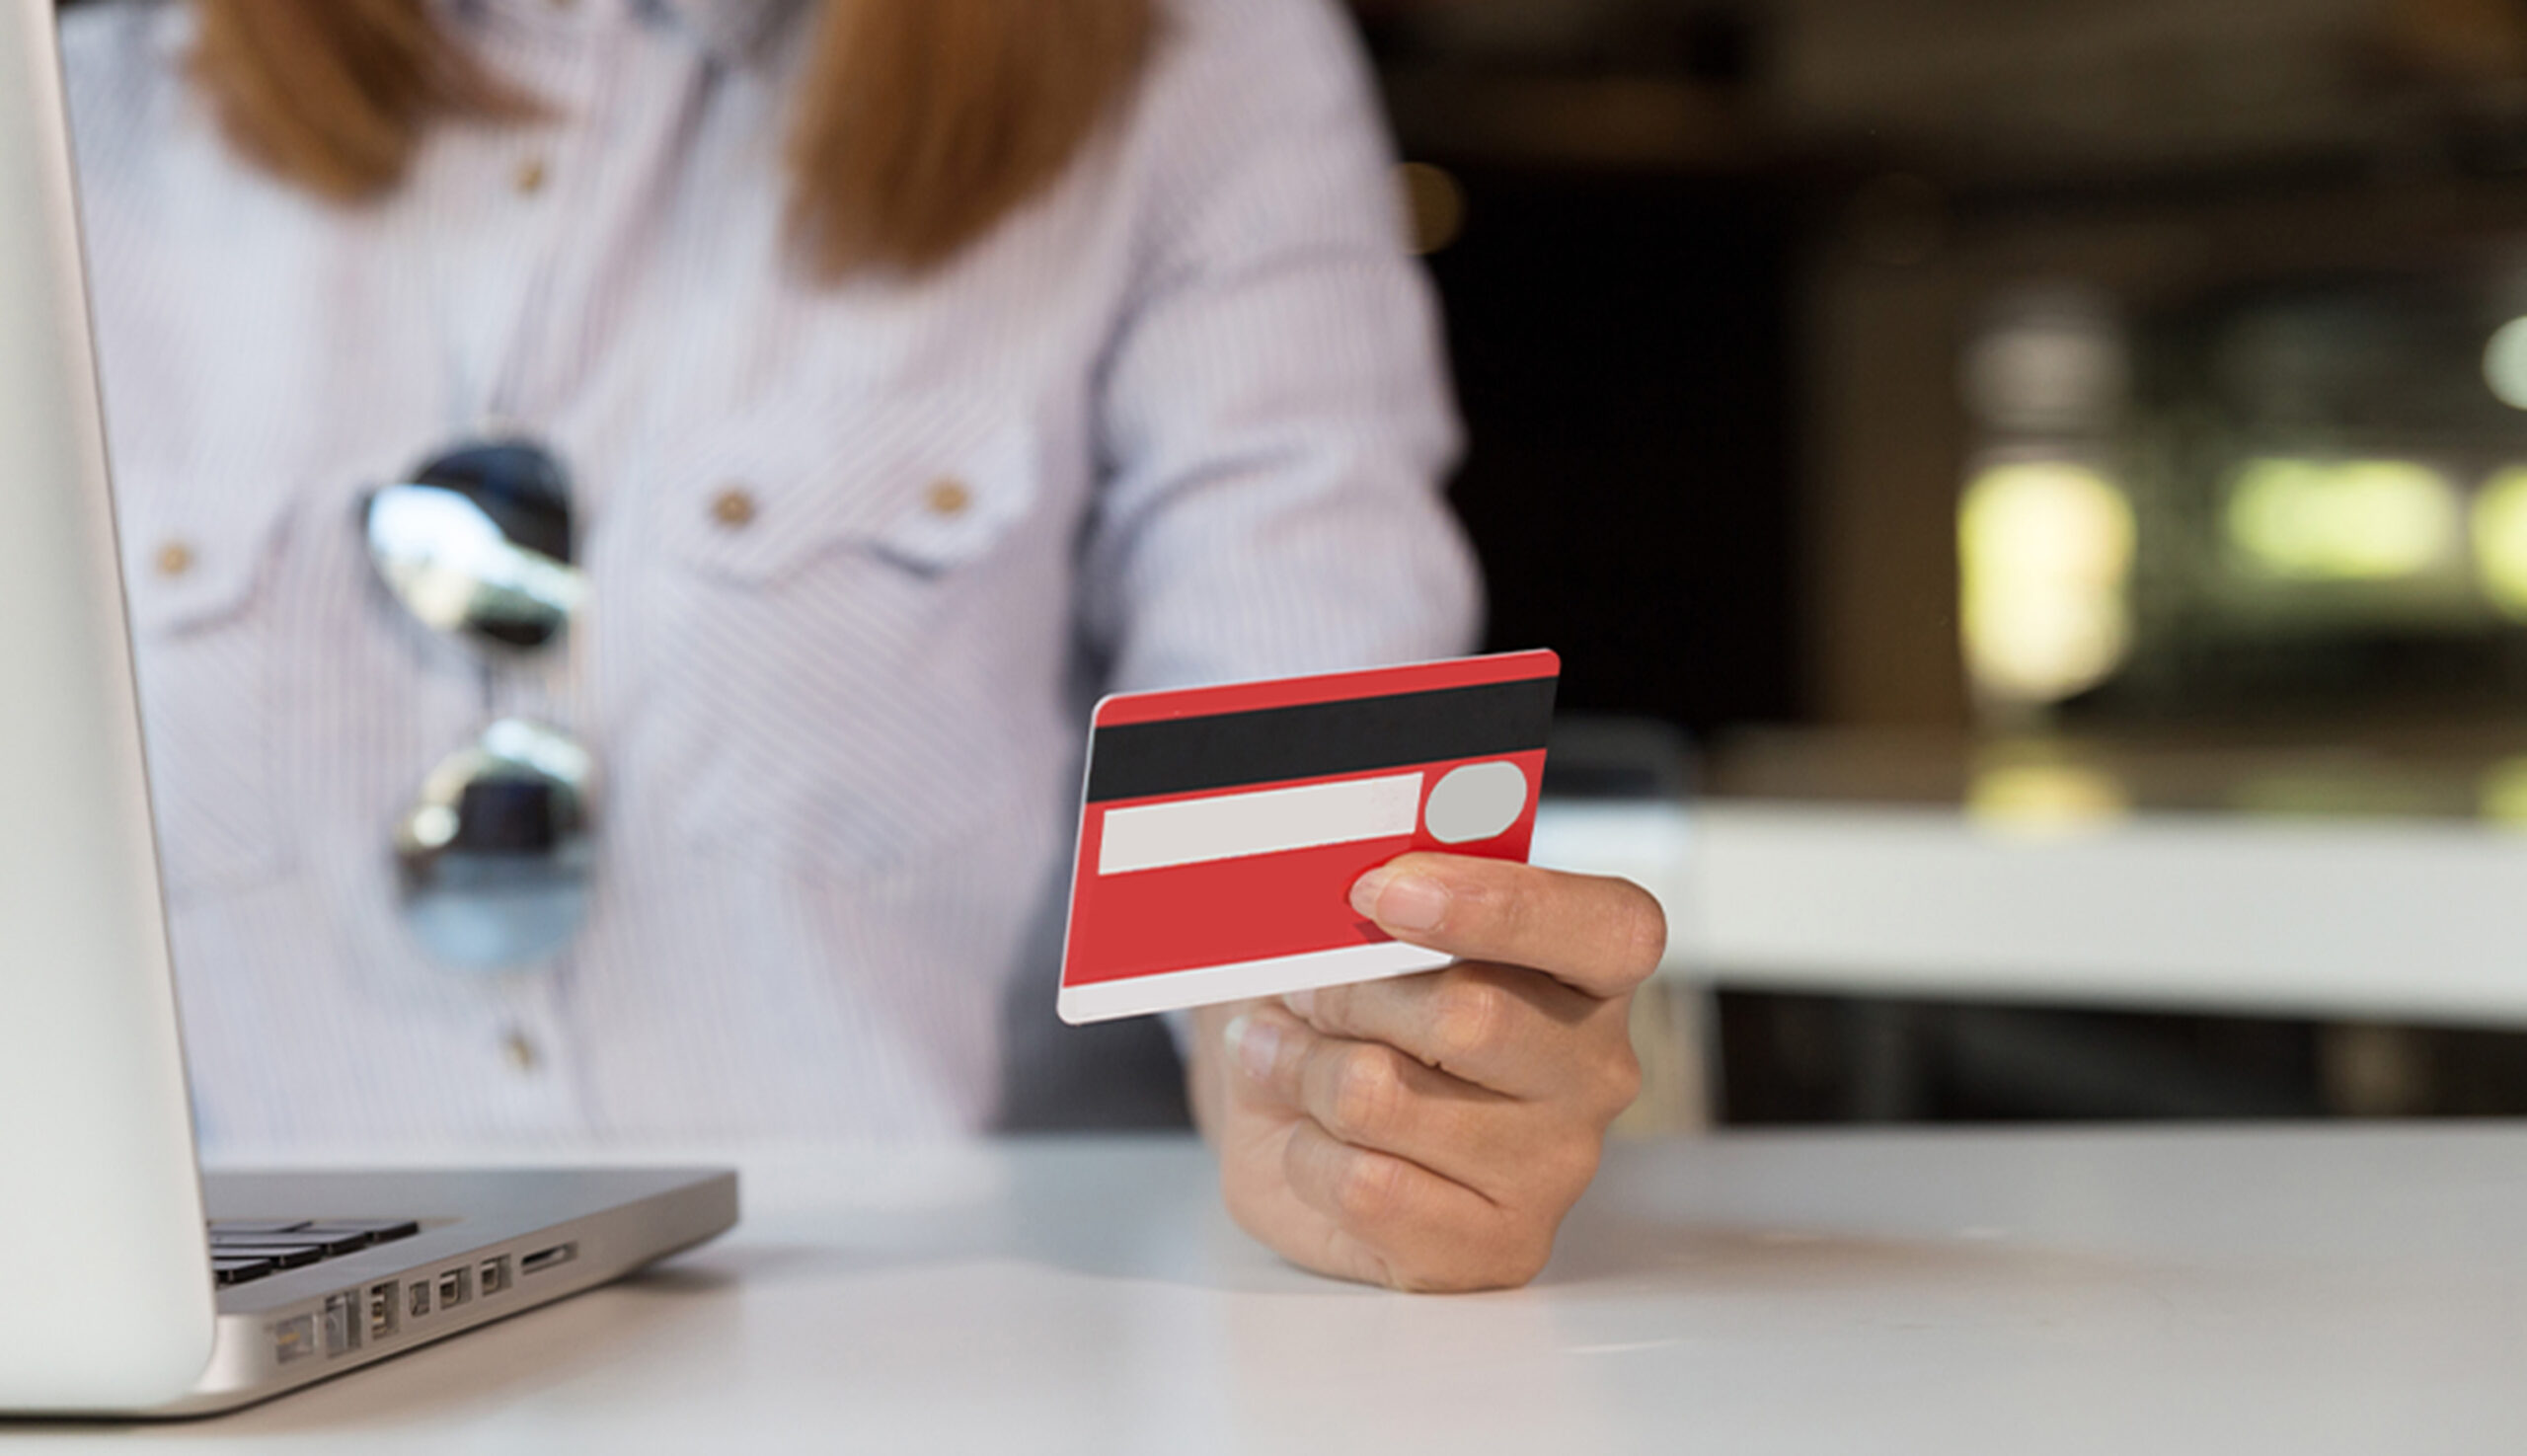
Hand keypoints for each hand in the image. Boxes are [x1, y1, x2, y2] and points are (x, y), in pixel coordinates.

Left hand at [1186, 852, 1662, 1290]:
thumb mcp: (1356, 926)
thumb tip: (1343, 880)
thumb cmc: (1343, 1010)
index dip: (1499, 905)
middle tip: (1304, 991)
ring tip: (1288, 1060)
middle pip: (1473, 1017)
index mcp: (1591, 969)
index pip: (1608, 929)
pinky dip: (1305, 1154)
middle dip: (1349, 995)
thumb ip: (1376, 889)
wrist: (1285, 1118)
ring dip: (1305, 1069)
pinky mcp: (1496, 1249)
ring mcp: (1556, 1169)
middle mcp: (1596, 1071)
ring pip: (1389, 1098)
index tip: (1384, 890)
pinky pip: (1367, 1187)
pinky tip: (1313, 1139)